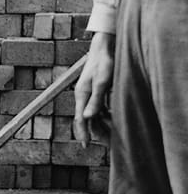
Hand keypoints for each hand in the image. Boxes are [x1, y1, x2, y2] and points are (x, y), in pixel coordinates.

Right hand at [74, 31, 114, 146]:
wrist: (104, 48)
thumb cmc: (104, 63)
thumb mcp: (102, 82)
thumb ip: (96, 100)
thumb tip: (88, 118)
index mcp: (82, 94)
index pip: (80, 118)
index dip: (82, 133)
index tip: (85, 146)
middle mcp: (83, 96)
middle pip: (86, 119)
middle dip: (94, 132)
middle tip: (105, 144)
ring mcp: (89, 94)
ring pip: (93, 115)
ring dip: (101, 125)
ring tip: (111, 136)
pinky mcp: (96, 91)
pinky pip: (99, 108)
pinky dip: (105, 116)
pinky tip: (113, 120)